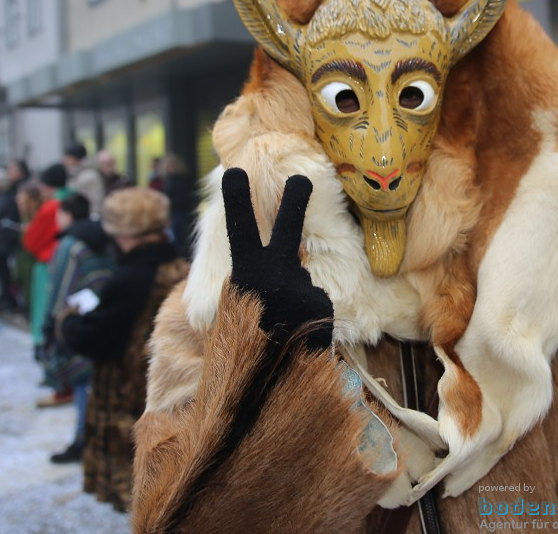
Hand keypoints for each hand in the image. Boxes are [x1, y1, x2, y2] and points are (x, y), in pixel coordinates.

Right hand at [222, 168, 332, 351]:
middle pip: (287, 230)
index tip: (235, 171)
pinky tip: (295, 335)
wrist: (264, 387)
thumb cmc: (246, 345)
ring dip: (294, 300)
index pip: (239, 232)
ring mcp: (301, 288)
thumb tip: (280, 265)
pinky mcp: (322, 304)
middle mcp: (274, 276)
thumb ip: (253, 282)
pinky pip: (314, 302)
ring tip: (281, 328)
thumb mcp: (240, 309)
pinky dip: (307, 316)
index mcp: (245, 275)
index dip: (237, 202)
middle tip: (301, 179)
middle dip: (292, 202)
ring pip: (300, 282)